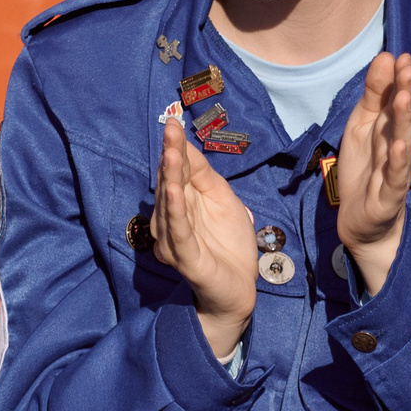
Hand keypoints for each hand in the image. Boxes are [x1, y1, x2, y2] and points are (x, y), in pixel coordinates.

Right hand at [152, 116, 259, 360]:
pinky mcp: (186, 258)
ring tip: (171, 153)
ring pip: (170, 205)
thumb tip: (185, 145)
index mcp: (183, 204)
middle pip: (171, 183)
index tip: (173, 123)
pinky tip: (174, 191)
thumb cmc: (229, 243)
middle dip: (171, 156)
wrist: (239, 287)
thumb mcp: (223, 200)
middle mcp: (172, 221)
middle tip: (170, 130)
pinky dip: (175, 211)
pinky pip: (179, 232)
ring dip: (171, 177)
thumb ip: (204, 175)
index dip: (176, 148)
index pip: (177, 172)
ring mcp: (176, 240)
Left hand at [335, 53, 410, 294]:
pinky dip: (399, 161)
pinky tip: (400, 145)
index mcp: (394, 129)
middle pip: (407, 118)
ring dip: (405, 121)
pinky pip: (397, 177)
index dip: (403, 80)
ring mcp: (398, 171)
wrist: (361, 221)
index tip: (402, 56)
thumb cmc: (366, 169)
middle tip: (407, 69)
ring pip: (404, 143)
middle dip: (408, 93)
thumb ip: (373, 95)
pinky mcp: (390, 195)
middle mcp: (402, 146)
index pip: (403, 100)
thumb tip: (386, 56)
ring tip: (404, 98)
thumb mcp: (362, 126)